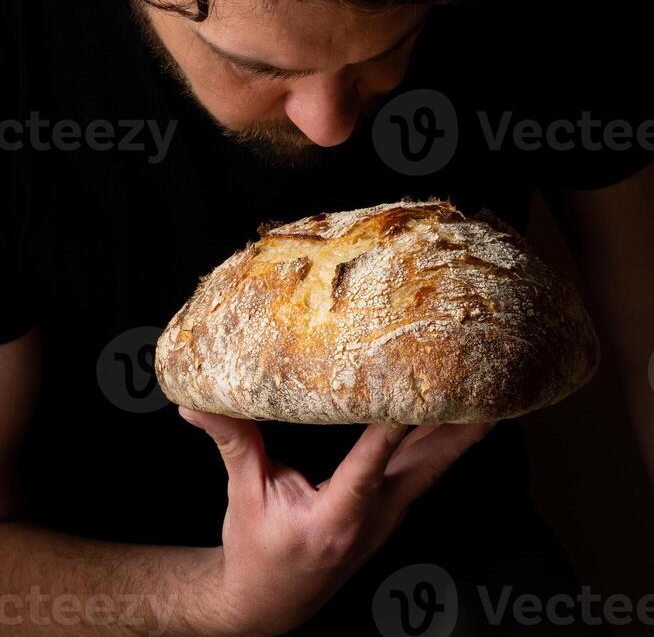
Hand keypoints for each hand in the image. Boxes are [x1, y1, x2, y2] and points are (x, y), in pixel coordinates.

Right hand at [178, 406, 493, 635]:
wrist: (272, 604)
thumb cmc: (257, 548)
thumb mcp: (243, 494)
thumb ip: (231, 441)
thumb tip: (194, 402)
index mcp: (334, 516)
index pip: (369, 466)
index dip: (392, 431)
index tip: (417, 397)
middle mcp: (373, 517)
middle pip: (427, 466)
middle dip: (459, 429)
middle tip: (488, 387)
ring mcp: (389, 516)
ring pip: (434, 468)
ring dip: (461, 433)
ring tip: (491, 393)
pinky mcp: (392, 511)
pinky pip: (426, 471)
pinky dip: (444, 443)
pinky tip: (456, 418)